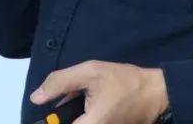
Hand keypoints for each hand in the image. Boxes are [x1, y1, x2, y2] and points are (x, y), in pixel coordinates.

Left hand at [30, 60, 168, 123]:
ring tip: (87, 100)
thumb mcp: (91, 72)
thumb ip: (60, 83)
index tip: (55, 108)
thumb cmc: (124, 82)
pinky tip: (94, 106)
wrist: (156, 93)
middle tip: (74, 100)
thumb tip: (36, 98)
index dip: (52, 120)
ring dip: (75, 115)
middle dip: (65, 115)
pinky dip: (85, 117)